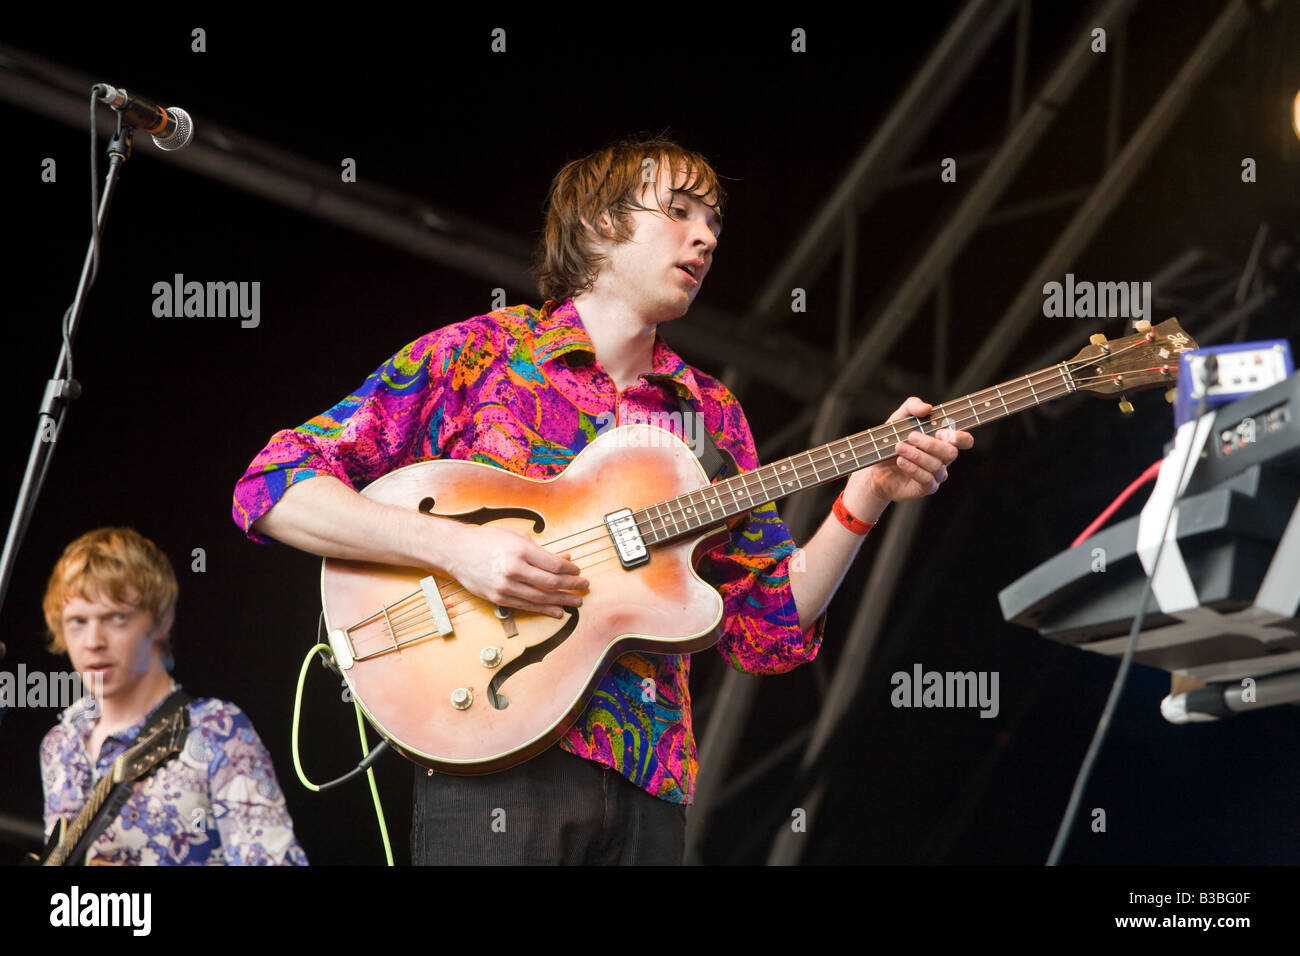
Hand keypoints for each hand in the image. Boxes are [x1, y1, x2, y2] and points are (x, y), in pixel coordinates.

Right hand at [442, 523, 587, 619]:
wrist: (457, 551)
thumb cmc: (487, 540)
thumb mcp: (517, 537)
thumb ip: (542, 550)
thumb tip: (565, 559)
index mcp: (521, 550)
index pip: (554, 565)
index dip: (570, 571)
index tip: (578, 572)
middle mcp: (514, 569)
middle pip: (551, 583)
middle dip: (571, 586)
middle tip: (584, 587)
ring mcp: (505, 586)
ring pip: (541, 598)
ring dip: (562, 601)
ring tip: (576, 602)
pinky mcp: (498, 598)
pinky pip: (526, 605)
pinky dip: (544, 609)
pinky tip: (557, 611)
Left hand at [847, 397, 973, 510]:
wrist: (874, 468)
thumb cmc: (891, 442)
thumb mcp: (898, 419)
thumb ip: (912, 406)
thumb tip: (927, 408)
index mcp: (942, 441)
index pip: (964, 440)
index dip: (960, 437)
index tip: (942, 432)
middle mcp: (943, 459)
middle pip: (951, 453)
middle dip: (931, 444)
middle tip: (911, 436)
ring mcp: (936, 475)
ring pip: (937, 466)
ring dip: (916, 455)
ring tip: (898, 447)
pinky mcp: (926, 488)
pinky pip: (927, 480)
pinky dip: (913, 469)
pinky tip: (901, 461)